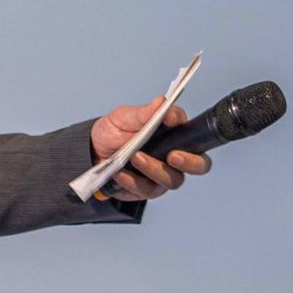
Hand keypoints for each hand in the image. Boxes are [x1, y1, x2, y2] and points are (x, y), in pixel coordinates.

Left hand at [89, 99, 212, 200]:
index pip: (191, 130)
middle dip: (190, 162)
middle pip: (200, 164)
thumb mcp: (123, 117)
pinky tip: (120, 173)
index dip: (188, 128)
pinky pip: (148, 190)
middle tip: (172, 156)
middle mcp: (174, 155)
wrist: (92, 153)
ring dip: (154, 170)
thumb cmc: (112, 133)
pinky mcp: (148, 189)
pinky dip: (133, 181)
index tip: (170, 121)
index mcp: (172, 134)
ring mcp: (163, 174)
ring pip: (174, 180)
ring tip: (135, 158)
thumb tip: (161, 102)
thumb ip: (143, 113)